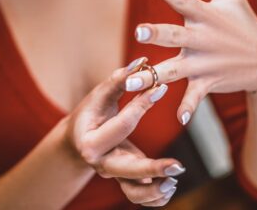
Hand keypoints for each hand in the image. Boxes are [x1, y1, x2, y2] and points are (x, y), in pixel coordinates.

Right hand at [63, 57, 184, 205]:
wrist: (78, 139)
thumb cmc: (89, 114)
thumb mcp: (99, 97)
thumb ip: (118, 81)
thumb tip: (142, 62)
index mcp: (90, 142)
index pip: (123, 124)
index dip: (143, 103)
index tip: (162, 88)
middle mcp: (101, 164)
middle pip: (128, 170)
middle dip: (154, 169)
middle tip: (178, 166)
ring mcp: (112, 175)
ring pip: (134, 193)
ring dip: (157, 189)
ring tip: (176, 174)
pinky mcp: (122, 180)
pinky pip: (138, 197)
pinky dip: (155, 196)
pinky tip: (169, 184)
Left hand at [126, 0, 256, 124]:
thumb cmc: (244, 26)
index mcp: (205, 16)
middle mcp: (202, 39)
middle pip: (175, 35)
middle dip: (157, 34)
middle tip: (139, 32)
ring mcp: (205, 63)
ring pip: (174, 70)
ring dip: (154, 77)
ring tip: (132, 84)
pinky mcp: (209, 81)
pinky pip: (195, 95)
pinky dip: (188, 107)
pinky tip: (180, 119)